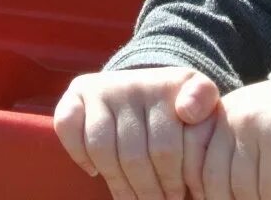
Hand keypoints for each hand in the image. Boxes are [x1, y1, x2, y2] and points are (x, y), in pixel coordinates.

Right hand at [53, 67, 221, 199]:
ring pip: (102, 147)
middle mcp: (130, 83)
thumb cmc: (179, 105)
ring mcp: (100, 88)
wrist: (147, 87)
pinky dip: (77, 152)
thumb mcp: (201, 98)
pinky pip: (67, 125)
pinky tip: (94, 172)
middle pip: (133, 154)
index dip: (171, 180)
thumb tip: (186, 111)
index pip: (165, 147)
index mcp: (164, 84)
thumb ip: (203, 98)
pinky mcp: (76, 94)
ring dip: (117, 183)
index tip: (178, 197)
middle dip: (147, 190)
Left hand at [194, 81, 270, 199]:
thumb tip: (200, 191)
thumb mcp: (238, 124)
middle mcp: (230, 119)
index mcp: (215, 116)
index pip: (194, 159)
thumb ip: (218, 147)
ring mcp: (255, 129)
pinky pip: (269, 189)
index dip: (197, 188)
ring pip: (243, 188)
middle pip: (215, 177)